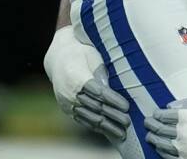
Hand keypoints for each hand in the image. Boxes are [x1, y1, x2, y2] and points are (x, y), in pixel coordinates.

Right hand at [44, 25, 130, 141]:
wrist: (58, 58)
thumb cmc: (81, 53)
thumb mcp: (92, 55)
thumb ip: (100, 71)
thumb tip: (109, 88)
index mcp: (76, 76)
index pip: (98, 92)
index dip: (113, 101)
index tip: (126, 106)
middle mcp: (70, 92)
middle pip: (95, 107)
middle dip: (113, 115)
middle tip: (128, 122)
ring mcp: (67, 103)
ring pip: (89, 117)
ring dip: (106, 126)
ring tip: (122, 133)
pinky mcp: (67, 109)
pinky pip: (82, 120)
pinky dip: (96, 127)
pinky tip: (107, 131)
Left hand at [144, 94, 186, 158]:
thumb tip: (172, 105)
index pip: (163, 115)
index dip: (156, 114)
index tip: (154, 114)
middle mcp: (182, 134)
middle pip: (159, 129)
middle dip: (151, 126)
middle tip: (148, 124)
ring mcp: (184, 150)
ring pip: (161, 145)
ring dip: (154, 139)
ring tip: (151, 137)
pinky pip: (168, 158)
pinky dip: (162, 153)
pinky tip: (161, 150)